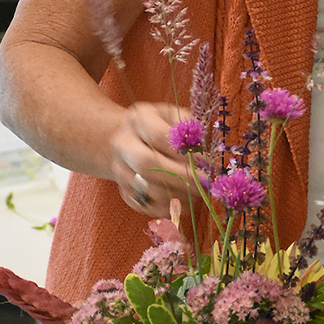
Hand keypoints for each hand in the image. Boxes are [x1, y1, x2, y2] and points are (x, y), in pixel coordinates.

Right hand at [111, 101, 193, 215]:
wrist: (132, 139)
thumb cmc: (163, 125)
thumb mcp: (177, 116)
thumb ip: (190, 130)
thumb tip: (203, 155)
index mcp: (139, 118)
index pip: (158, 136)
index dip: (182, 151)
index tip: (204, 162)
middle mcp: (123, 143)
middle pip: (146, 164)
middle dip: (179, 176)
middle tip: (202, 183)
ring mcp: (119, 169)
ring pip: (145, 188)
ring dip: (176, 194)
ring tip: (197, 193)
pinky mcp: (123, 191)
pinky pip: (144, 205)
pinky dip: (166, 207)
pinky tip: (184, 202)